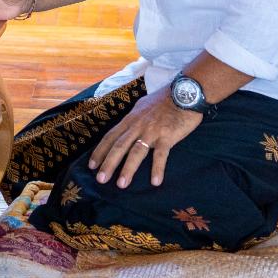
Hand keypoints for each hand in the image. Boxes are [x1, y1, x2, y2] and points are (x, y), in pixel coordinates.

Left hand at [88, 88, 202, 188]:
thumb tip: (127, 126)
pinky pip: (161, 155)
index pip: (110, 137)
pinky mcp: (168, 136)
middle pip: (119, 146)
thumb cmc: (165, 100)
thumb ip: (134, 118)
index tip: (91, 165)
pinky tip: (155, 182)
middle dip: (108, 163)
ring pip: (136, 152)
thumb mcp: (143, 106)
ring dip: (127, 169)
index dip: (100, 151)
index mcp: (130, 119)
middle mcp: (137, 125)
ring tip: (121, 184)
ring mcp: (152, 131)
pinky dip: (157, 168)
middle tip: (100, 179)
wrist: (185, 92)